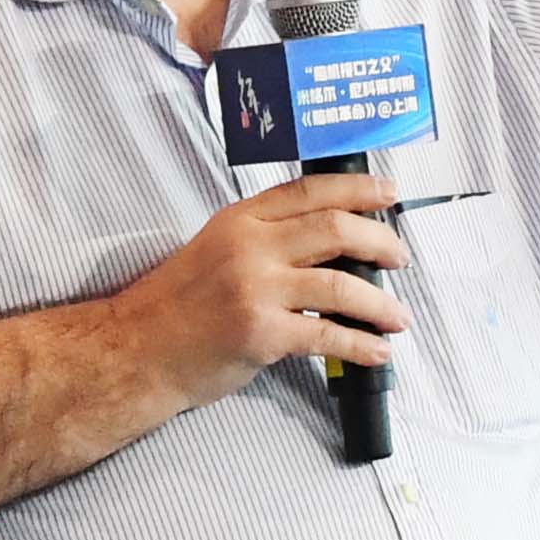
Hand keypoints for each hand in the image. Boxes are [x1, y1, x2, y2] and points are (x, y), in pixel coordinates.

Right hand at [109, 174, 407, 411]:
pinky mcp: (260, 332)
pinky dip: (360, 344)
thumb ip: (266, 238)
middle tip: (400, 258)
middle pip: (335, 229)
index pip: (310, 190)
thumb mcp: (218, 248)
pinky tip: (376, 351)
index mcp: (241, 219)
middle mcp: (250, 246)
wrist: (139, 349)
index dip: (358, 189)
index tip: (389, 193)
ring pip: (340, 284)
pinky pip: (327, 334)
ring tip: (398, 316)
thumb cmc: (179, 304)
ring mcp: (255, 289)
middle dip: (381, 242)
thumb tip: (333, 242)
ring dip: (380, 303)